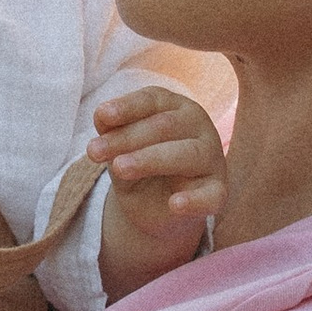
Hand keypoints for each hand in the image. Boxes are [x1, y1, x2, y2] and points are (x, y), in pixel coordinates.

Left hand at [89, 81, 227, 295]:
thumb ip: (114, 135)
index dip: (126, 108)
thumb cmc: (140, 168)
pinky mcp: (218, 190)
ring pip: (186, 154)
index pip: (151, 101)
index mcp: (174, 107)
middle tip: (93, 152)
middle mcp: (197, 126)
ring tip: (119, 168)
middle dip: (127, 137)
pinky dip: (194, 200)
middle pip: (164, 126)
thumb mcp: (121, 150)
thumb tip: (102, 118)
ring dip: (149, 159)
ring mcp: (212, 157)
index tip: (101, 117)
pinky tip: (175, 204)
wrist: (158, 209)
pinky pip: (211, 195)